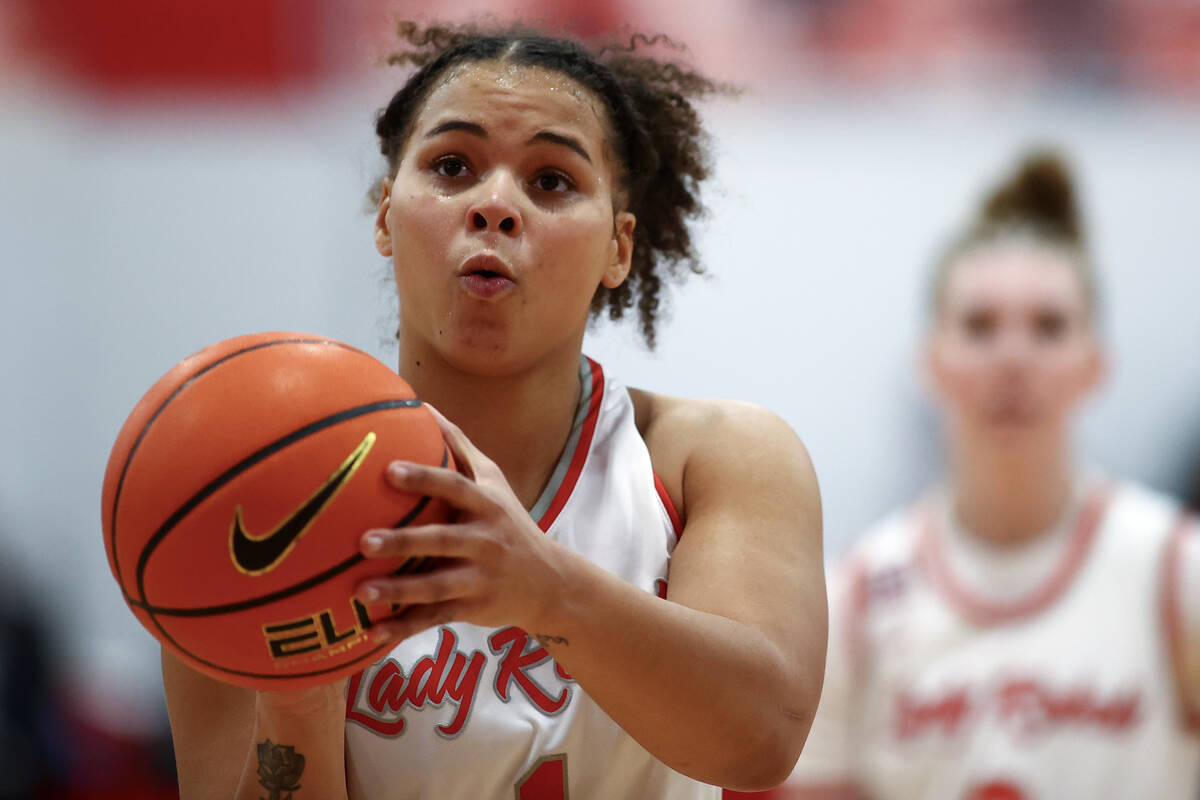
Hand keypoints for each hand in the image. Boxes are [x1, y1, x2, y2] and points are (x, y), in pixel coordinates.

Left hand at [354, 406, 567, 640]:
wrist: (550, 583)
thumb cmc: (509, 522)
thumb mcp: (494, 483)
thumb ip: (459, 447)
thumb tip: (422, 404)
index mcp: (487, 507)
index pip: (455, 488)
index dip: (424, 479)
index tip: (389, 470)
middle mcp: (486, 542)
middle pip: (442, 540)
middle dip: (404, 542)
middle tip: (363, 540)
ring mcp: (480, 579)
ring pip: (435, 587)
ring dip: (398, 591)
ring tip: (359, 592)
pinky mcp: (472, 609)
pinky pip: (434, 619)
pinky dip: (403, 628)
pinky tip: (371, 632)